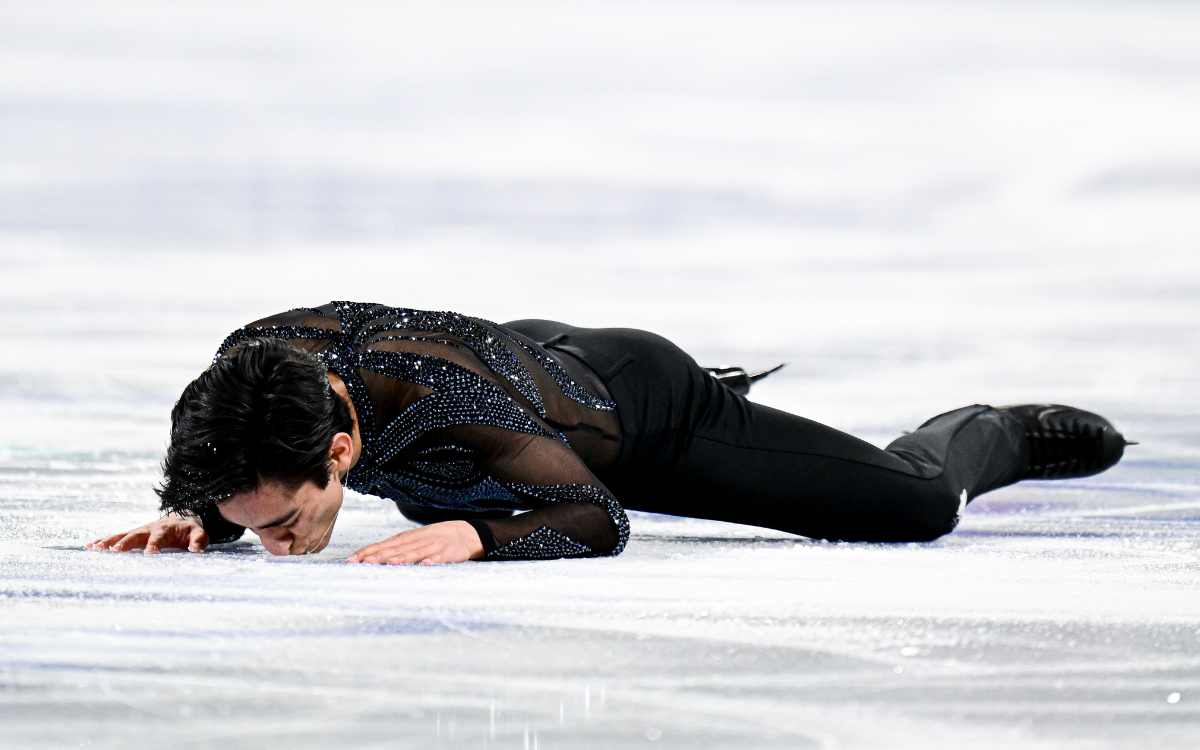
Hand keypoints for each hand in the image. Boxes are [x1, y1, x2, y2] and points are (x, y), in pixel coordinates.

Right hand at [87, 514, 208, 553]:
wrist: (180, 518)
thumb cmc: (189, 530)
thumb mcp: (199, 533)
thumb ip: (199, 540)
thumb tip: (196, 548)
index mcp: (167, 529)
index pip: (160, 536)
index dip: (155, 544)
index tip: (149, 552)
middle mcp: (150, 528)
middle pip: (137, 534)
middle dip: (127, 542)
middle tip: (116, 550)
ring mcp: (139, 531)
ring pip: (123, 534)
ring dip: (110, 541)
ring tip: (96, 548)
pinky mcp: (132, 534)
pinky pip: (117, 537)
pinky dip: (104, 541)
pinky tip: (90, 546)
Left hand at [347, 520, 483, 564]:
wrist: (464, 533)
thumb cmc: (432, 539)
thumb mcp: (412, 539)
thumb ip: (394, 548)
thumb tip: (368, 557)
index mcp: (405, 538)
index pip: (382, 545)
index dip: (367, 552)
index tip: (351, 560)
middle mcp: (417, 541)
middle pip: (396, 549)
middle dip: (380, 556)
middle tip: (366, 563)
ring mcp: (432, 546)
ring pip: (416, 552)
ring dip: (404, 558)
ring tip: (392, 563)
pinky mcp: (448, 552)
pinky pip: (440, 557)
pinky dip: (433, 560)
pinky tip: (426, 564)